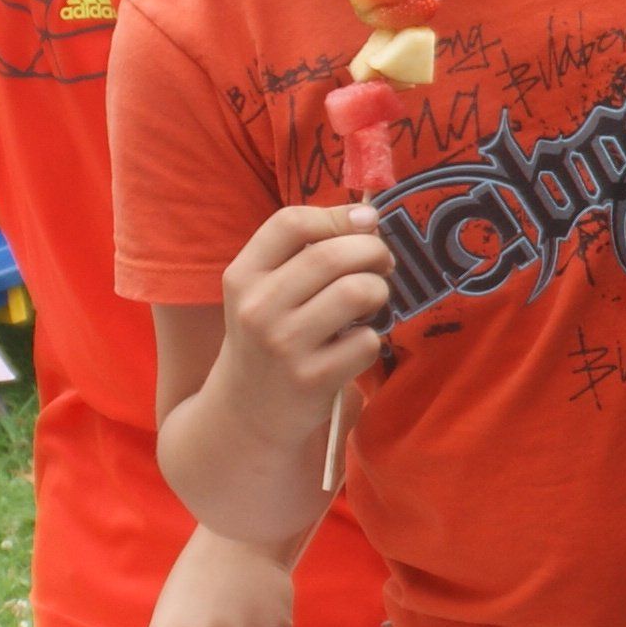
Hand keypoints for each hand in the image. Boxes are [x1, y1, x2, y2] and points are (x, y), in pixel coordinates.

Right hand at [212, 201, 392, 439]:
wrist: (247, 411)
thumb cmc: (268, 336)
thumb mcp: (263, 291)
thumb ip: (304, 252)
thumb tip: (368, 215)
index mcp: (243, 276)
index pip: (291, 223)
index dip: (338, 216)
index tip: (365, 222)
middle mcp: (258, 308)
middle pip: (332, 256)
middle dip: (373, 251)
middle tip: (382, 263)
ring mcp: (284, 346)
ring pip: (356, 293)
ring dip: (378, 290)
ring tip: (372, 299)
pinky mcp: (312, 380)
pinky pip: (367, 341)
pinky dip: (372, 339)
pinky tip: (356, 344)